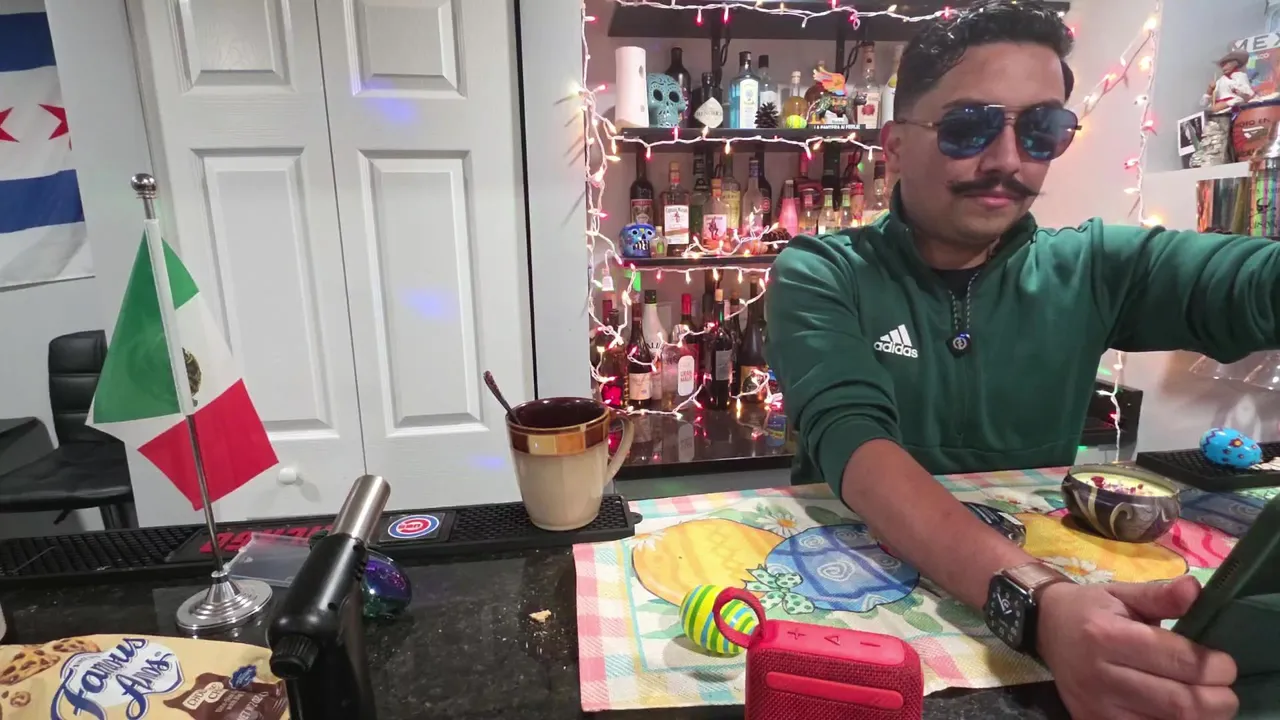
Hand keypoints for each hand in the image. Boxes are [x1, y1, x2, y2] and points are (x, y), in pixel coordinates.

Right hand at [1037, 576, 1237, 719]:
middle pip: (1179, 702)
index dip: (1214, 666)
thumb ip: (1160, 595)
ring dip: (1200, 716)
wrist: (1045, 629)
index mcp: (1107, 636)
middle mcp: (1099, 675)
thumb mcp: (1122, 593)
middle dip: (1217, 699)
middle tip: (1225, 689)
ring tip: (1206, 700)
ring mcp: (1096, 706)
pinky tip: (1178, 710)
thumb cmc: (1090, 608)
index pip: (1178, 661)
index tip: (1226, 663)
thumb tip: (1195, 589)